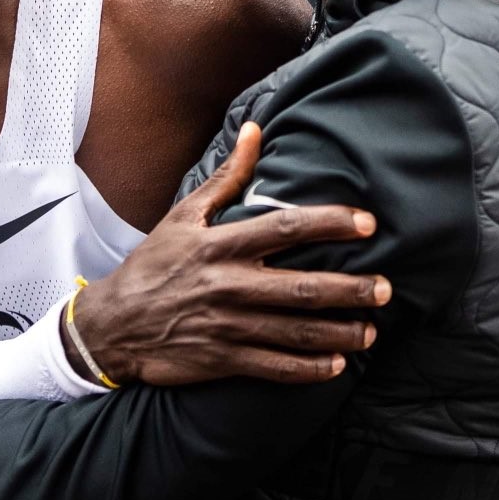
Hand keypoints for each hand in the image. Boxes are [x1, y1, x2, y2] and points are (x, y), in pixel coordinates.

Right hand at [72, 121, 389, 387]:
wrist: (112, 324)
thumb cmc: (153, 264)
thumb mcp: (184, 215)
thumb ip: (227, 177)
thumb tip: (255, 130)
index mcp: (221, 245)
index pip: (286, 229)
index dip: (331, 224)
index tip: (367, 223)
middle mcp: (229, 285)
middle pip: (302, 287)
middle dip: (351, 289)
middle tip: (386, 288)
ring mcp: (228, 326)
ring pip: (296, 331)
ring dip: (339, 332)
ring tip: (371, 330)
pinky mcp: (223, 360)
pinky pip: (275, 367)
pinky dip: (309, 368)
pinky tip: (337, 365)